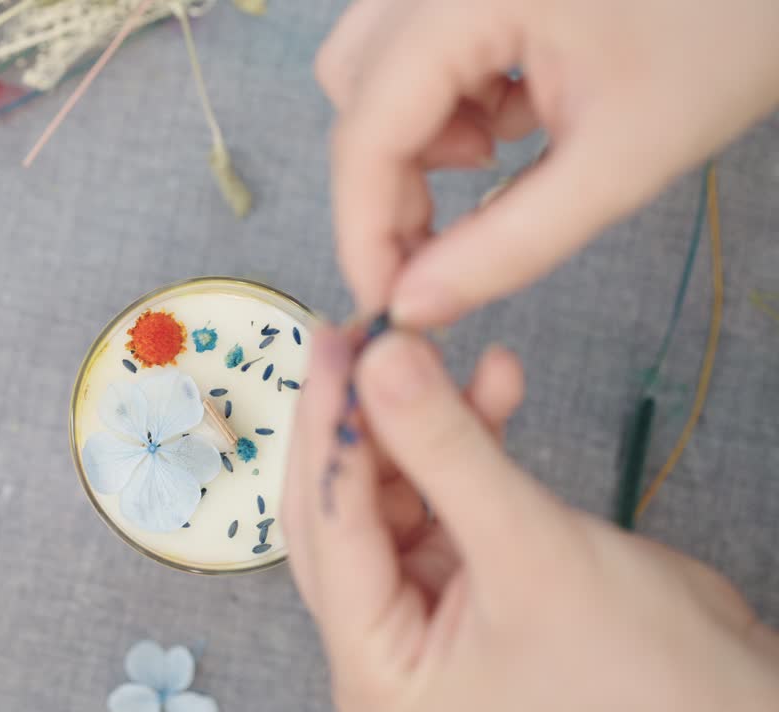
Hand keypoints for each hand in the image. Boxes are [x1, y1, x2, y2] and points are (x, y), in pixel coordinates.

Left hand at [283, 327, 778, 711]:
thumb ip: (446, 450)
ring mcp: (420, 612)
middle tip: (368, 339)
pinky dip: (462, 442)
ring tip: (445, 352)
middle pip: (344, 509)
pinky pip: (441, 496)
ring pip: (393, 493)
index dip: (328, 428)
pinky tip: (492, 385)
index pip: (327, 527)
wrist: (732, 709)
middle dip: (364, 420)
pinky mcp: (461, 581)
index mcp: (376, 668)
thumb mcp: (531, 549)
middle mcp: (382, 646)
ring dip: (420, 422)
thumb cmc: (643, 677)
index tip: (334, 344)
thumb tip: (379, 362)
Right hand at [318, 0, 778, 324]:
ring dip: (420, 134)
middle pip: (354, 93)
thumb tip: (414, 306)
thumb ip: (508, 245)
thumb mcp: (619, 160)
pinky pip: (416, 44)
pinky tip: (518, 107)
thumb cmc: (726, 36)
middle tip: (450, 238)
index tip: (390, 305)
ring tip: (507, 152)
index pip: (366, 131)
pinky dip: (448, 97)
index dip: (364, 230)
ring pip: (375, 68)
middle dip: (394, 177)